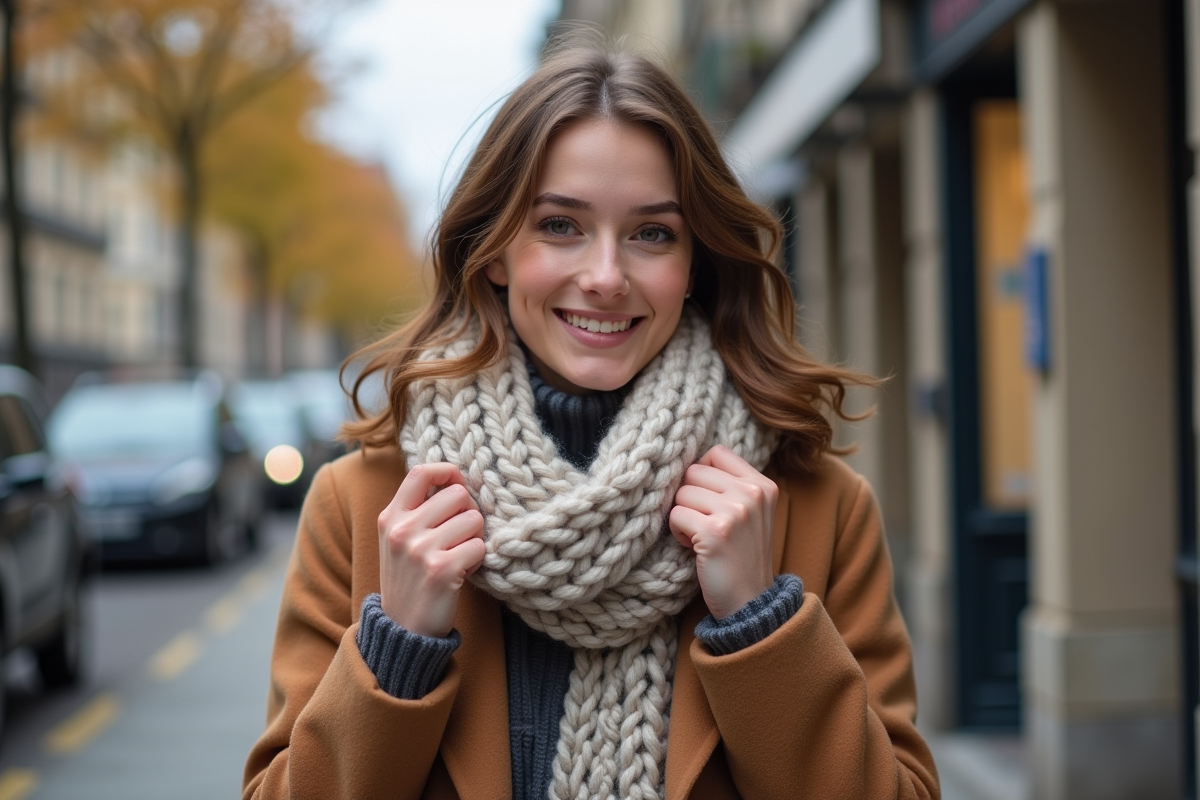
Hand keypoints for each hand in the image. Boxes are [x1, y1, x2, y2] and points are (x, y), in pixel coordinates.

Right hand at [377, 463, 486, 637]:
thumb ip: (419, 510)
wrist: (403, 630)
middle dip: (468, 513)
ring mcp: (420, 550)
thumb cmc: (410, 579)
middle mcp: (402, 530)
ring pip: (473, 520)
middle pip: (458, 495)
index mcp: (390, 517)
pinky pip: (479, 547)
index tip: (458, 485)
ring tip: (457, 557)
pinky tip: (461, 573)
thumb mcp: (400, 540)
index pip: (421, 472)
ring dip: (474, 539)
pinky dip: (477, 560)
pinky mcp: (441, 570)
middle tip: (459, 537)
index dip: (448, 472)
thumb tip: (457, 481)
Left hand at [668, 445, 776, 619]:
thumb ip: (730, 485)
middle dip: (689, 497)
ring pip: (682, 492)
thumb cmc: (742, 556)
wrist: (751, 603)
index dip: (702, 474)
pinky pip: (676, 515)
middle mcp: (752, 494)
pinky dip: (678, 533)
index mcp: (763, 485)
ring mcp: (735, 512)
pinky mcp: (715, 532)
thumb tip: (689, 462)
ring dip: (682, 516)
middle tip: (703, 523)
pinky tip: (696, 548)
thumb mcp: (750, 514)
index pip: (716, 453)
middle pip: (694, 471)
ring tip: (700, 537)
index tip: (706, 499)